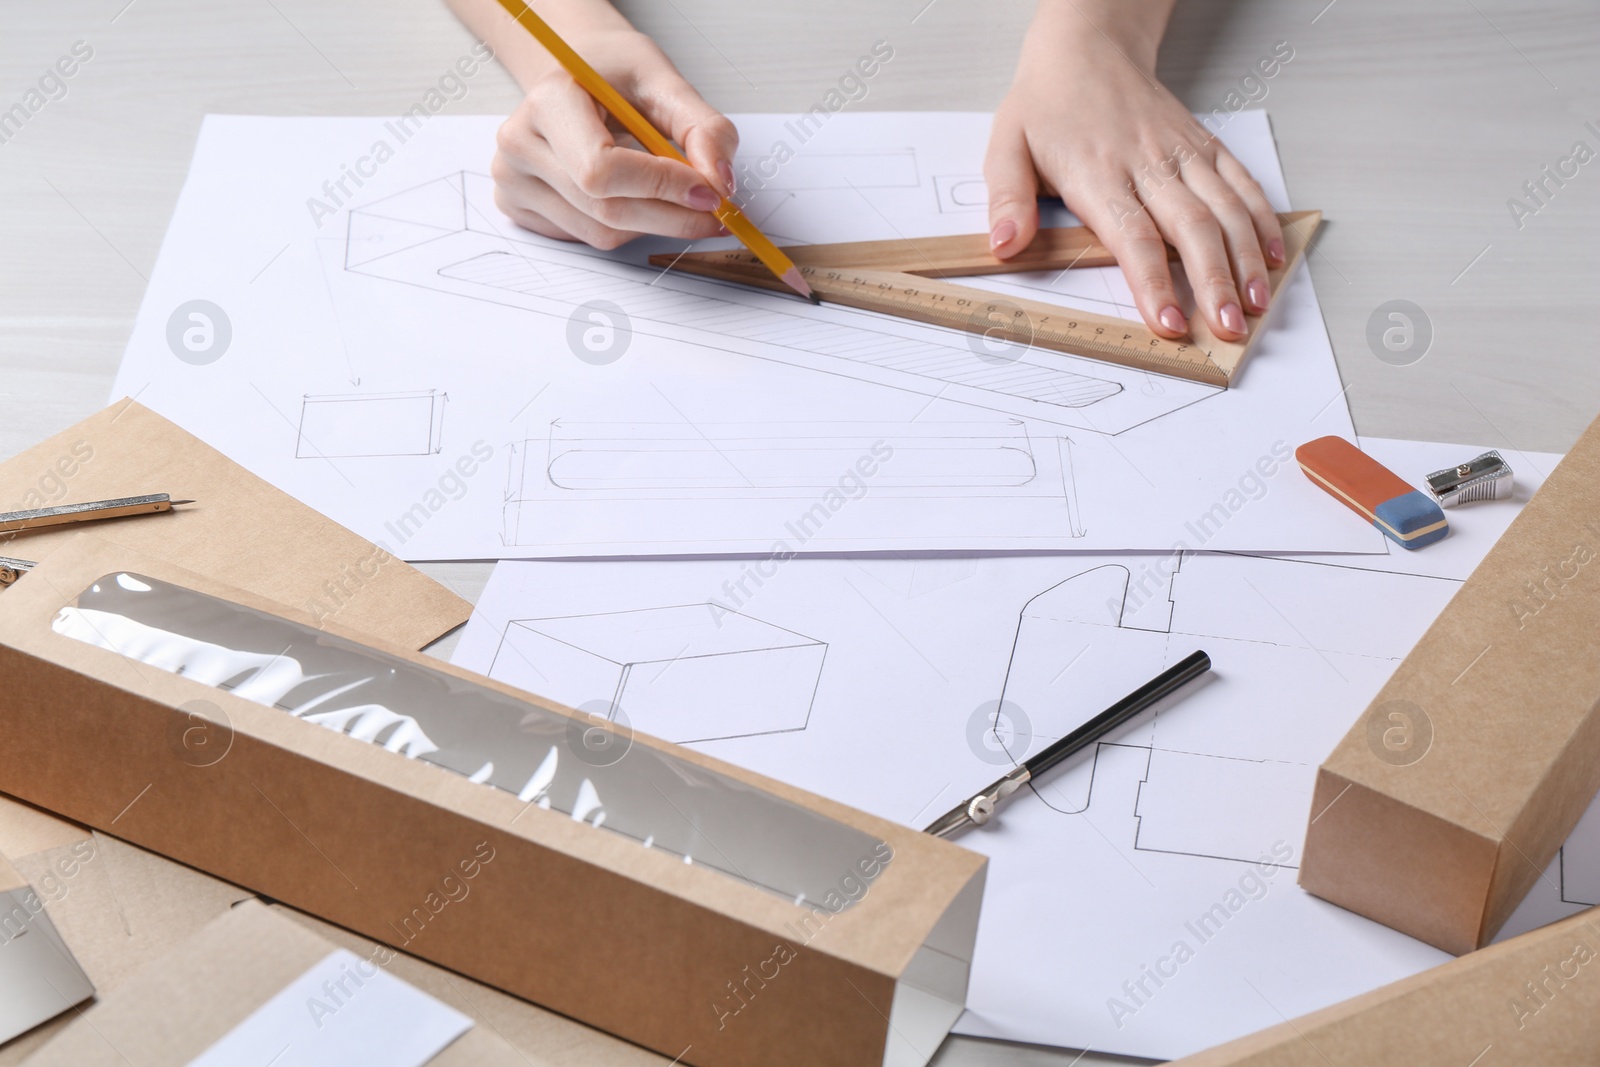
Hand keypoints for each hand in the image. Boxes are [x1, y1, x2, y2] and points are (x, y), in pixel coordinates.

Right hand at [491, 27, 737, 248]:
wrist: (575, 76)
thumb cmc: (613, 73)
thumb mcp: (663, 80)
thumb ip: (702, 128)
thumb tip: (720, 181)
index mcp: (548, 102)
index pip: (603, 169)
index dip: (662, 188)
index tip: (710, 192)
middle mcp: (520, 144)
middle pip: (606, 210)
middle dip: (672, 216)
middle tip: (715, 209)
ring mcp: (513, 181)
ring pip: (602, 234)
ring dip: (652, 222)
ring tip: (665, 187)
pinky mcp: (520, 208)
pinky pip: (589, 238)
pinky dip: (626, 225)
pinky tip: (628, 192)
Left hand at [984, 12, 1284, 340]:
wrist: (1086, 48)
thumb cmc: (1047, 105)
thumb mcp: (1006, 147)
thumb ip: (1006, 199)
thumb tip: (1004, 246)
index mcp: (1098, 172)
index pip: (1132, 236)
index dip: (1153, 283)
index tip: (1168, 323)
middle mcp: (1148, 163)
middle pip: (1190, 228)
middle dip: (1214, 282)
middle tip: (1227, 327)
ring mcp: (1181, 153)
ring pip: (1224, 208)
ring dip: (1245, 258)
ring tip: (1256, 304)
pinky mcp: (1203, 145)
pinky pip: (1241, 182)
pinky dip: (1260, 220)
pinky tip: (1271, 256)